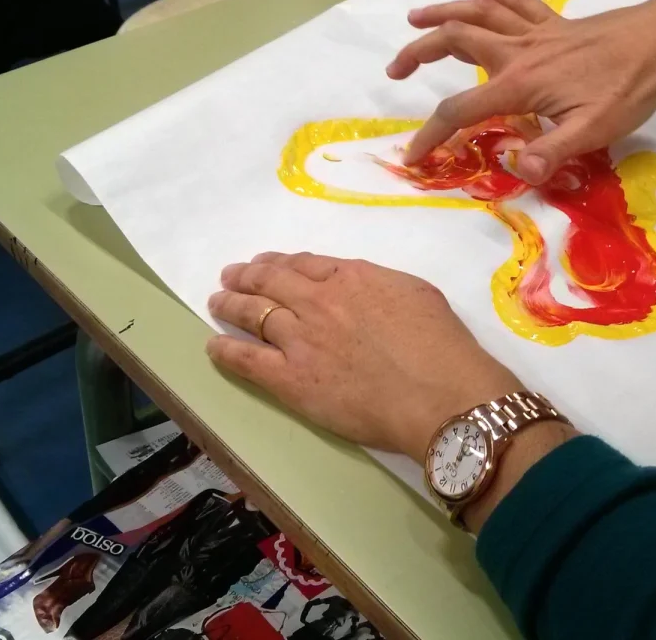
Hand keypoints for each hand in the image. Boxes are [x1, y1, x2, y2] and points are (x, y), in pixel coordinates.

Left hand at [206, 252, 521, 459]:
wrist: (439, 394)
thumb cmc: (442, 347)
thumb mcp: (416, 293)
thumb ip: (379, 284)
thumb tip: (360, 287)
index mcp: (352, 277)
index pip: (304, 264)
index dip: (281, 262)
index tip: (268, 263)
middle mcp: (318, 301)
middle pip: (271, 281)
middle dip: (247, 275)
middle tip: (231, 275)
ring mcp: (300, 339)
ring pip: (253, 313)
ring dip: (231, 304)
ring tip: (217, 301)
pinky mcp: (290, 379)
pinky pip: (247, 360)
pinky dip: (226, 351)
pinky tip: (214, 346)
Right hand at [388, 0, 655, 183]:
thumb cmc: (629, 89)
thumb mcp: (594, 130)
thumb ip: (552, 151)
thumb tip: (518, 171)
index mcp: (520, 85)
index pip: (461, 110)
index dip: (432, 134)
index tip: (413, 155)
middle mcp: (518, 53)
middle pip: (455, 42)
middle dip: (418, 53)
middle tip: (394, 70)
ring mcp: (535, 33)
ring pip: (477, 15)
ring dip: (442, 14)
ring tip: (413, 18)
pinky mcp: (553, 23)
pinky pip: (515, 2)